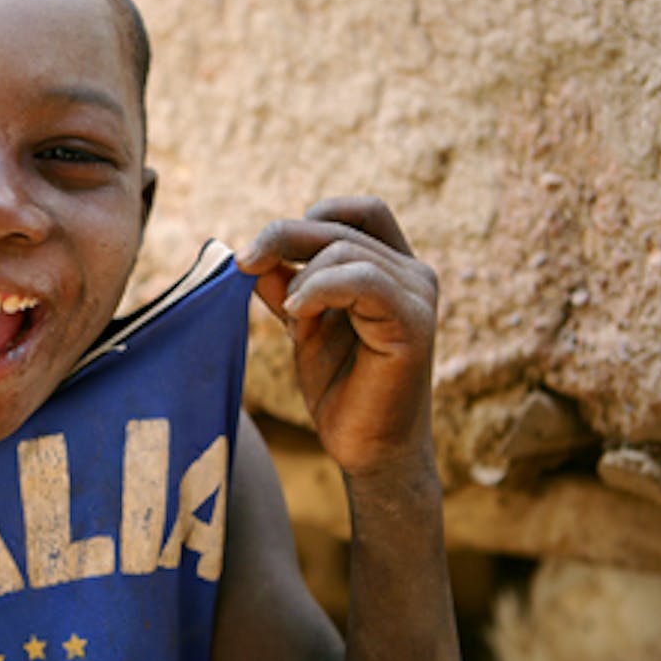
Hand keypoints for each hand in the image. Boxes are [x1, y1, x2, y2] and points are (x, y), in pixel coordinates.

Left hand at [237, 196, 437, 478]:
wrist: (366, 448)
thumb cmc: (339, 388)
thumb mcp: (301, 323)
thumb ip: (283, 285)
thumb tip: (252, 254)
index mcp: (391, 268)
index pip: (360, 212)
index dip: (312, 217)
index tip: (266, 250)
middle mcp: (412, 274)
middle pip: (343, 227)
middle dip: (283, 237)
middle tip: (243, 262)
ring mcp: (418, 296)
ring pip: (346, 250)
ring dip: (302, 277)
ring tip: (290, 317)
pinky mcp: (414, 322)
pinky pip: (363, 280)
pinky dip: (320, 288)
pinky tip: (296, 312)